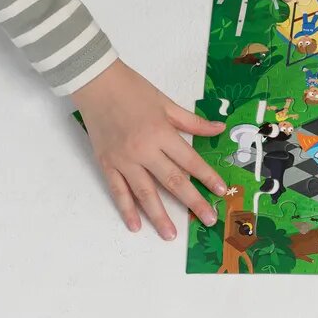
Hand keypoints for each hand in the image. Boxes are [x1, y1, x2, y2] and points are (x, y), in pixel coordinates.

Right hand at [73, 60, 226, 238]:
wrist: (96, 83)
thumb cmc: (132, 89)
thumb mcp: (166, 103)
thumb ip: (192, 122)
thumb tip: (219, 129)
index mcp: (162, 133)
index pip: (190, 161)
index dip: (208, 177)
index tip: (221, 192)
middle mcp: (144, 150)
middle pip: (173, 181)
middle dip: (193, 202)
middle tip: (208, 219)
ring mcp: (124, 159)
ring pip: (145, 193)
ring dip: (159, 216)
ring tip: (171, 235)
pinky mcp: (106, 163)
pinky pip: (118, 191)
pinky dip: (126, 209)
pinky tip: (135, 225)